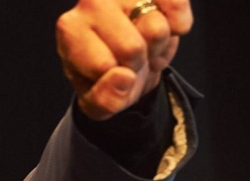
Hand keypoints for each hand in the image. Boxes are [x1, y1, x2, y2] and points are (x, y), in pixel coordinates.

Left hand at [56, 0, 193, 119]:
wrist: (128, 61)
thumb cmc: (106, 78)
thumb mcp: (99, 103)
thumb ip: (105, 99)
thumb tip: (124, 77)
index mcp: (70, 30)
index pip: (103, 65)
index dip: (117, 78)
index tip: (111, 72)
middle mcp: (92, 2)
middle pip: (132, 48)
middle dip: (138, 63)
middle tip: (130, 60)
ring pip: (157, 30)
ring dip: (158, 47)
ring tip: (144, 45)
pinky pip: (177, 4)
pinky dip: (179, 25)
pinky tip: (167, 28)